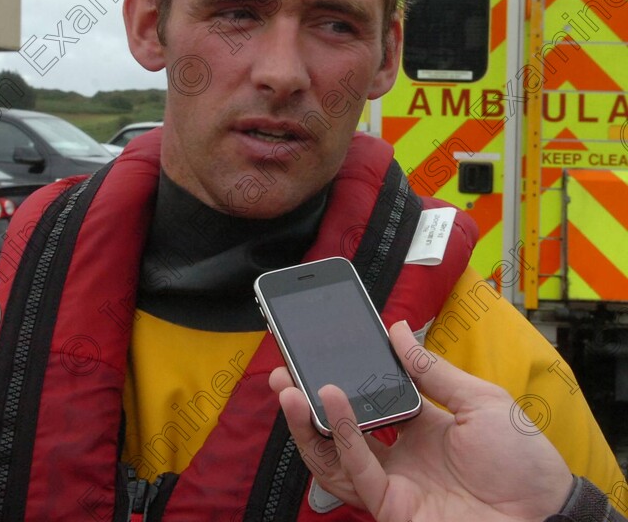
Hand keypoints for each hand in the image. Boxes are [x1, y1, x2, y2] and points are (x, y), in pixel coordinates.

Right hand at [269, 321, 573, 521]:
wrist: (547, 515)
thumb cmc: (523, 461)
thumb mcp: (479, 400)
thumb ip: (432, 370)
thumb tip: (397, 330)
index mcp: (419, 427)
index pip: (368, 397)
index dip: (344, 375)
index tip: (323, 347)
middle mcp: (398, 454)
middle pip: (340, 427)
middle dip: (309, 399)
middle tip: (285, 367)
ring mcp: (392, 481)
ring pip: (333, 452)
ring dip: (308, 419)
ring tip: (289, 385)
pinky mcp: (390, 504)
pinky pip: (355, 468)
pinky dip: (338, 433)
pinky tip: (328, 399)